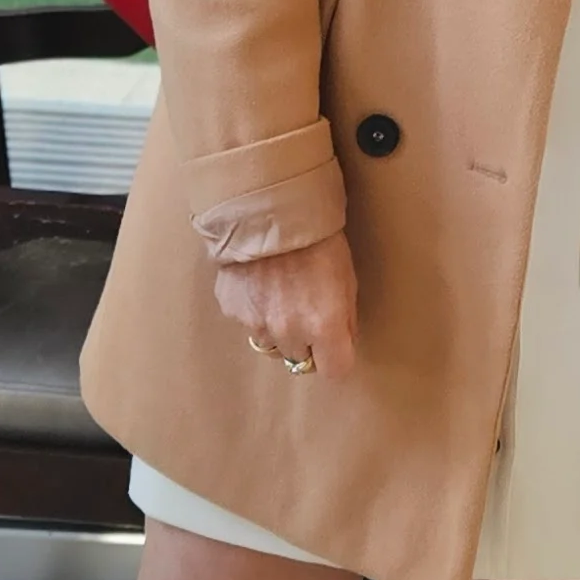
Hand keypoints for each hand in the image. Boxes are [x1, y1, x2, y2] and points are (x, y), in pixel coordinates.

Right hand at [214, 231, 357, 382]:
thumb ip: (345, 318)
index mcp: (324, 325)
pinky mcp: (232, 309)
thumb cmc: (319, 239)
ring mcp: (256, 322)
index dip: (335, 359)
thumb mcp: (347, 278)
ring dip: (276, 326)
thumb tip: (342, 341)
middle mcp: (289, 331)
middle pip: (298, 358)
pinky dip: (254, 308)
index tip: (334, 348)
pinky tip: (260, 280)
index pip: (334, 371)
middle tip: (305, 309)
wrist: (272, 208)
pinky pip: (247, 321)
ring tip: (280, 291)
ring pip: (270, 341)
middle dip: (304, 340)